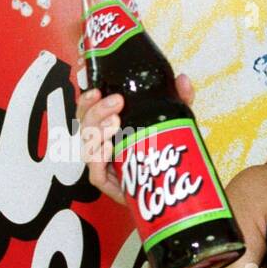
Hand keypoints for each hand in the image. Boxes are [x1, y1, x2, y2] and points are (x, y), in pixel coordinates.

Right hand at [72, 57, 195, 205]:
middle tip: (117, 102)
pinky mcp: (109, 186)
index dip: (86, 99)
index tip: (97, 90)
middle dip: (97, 111)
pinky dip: (98, 160)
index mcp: (107, 126)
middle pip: (85, 125)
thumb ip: (178, 99)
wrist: (171, 188)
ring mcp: (102, 166)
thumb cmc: (164, 150)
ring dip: (97, 132)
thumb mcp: (172, 119)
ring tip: (115, 123)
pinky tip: (109, 148)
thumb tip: (182, 79)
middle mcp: (100, 144)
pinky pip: (95, 174)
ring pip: (87, 147)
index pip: (87, 110)